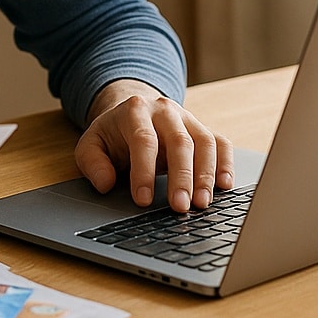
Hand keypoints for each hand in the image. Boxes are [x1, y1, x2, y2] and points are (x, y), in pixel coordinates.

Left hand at [75, 80, 234, 211]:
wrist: (133, 112)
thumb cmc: (113, 134)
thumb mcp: (91, 144)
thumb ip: (92, 163)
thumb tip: (105, 184)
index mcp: (135, 111)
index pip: (144, 140)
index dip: (144, 171)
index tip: (143, 200)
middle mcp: (165, 111)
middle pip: (179, 142)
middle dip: (181, 177)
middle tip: (180, 207)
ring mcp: (188, 119)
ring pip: (204, 142)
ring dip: (206, 175)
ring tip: (202, 204)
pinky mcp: (203, 130)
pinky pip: (221, 143)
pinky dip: (226, 164)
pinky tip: (224, 186)